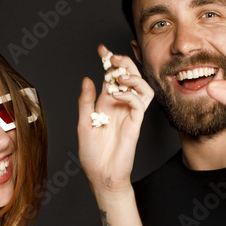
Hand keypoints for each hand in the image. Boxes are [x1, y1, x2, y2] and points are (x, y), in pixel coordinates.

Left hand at [78, 45, 152, 195]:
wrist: (101, 175)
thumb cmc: (92, 154)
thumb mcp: (84, 123)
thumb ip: (86, 101)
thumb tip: (87, 79)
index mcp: (106, 103)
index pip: (111, 76)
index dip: (108, 61)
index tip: (101, 49)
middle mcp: (120, 106)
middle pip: (129, 77)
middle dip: (122, 62)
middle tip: (111, 57)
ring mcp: (129, 114)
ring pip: (142, 87)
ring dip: (133, 77)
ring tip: (119, 75)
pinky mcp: (135, 124)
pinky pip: (139, 103)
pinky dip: (129, 95)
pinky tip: (116, 96)